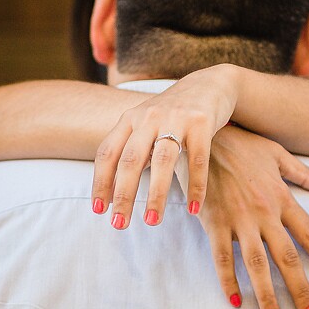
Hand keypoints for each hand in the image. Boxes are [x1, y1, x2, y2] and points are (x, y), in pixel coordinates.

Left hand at [91, 65, 308, 227]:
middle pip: (131, 160)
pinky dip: (195, 187)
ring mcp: (176, 118)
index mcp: (130, 119)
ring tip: (151, 221)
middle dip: (123, 195)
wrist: (210, 83)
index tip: (98, 210)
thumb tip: (112, 192)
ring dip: (156, 195)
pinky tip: (193, 209)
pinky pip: (198, 160)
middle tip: (119, 225)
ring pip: (162, 161)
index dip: (100, 182)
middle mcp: (149, 117)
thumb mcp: (145, 124)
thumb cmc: (173, 113)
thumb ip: (130, 150)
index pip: (107, 153)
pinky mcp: (202, 122)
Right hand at [199, 126, 308, 308]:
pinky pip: (222, 258)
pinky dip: (228, 281)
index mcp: (282, 197)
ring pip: (257, 265)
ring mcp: (238, 220)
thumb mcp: (278, 155)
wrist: (203, 136)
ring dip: (267, 295)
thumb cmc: (242, 144)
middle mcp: (264, 213)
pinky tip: (236, 303)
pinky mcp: (214, 222)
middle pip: (288, 258)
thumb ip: (307, 175)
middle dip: (301, 290)